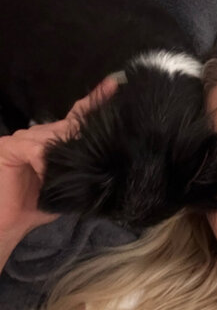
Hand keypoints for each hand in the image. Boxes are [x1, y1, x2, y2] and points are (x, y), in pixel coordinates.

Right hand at [0, 78, 116, 242]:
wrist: (10, 224)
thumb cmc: (38, 206)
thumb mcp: (68, 187)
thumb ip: (82, 171)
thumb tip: (108, 163)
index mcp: (52, 143)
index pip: (75, 117)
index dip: (93, 102)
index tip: (113, 86)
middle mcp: (37, 135)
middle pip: (66, 126)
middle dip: (83, 129)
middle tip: (100, 130)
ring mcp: (21, 139)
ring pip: (51, 136)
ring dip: (62, 153)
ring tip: (64, 171)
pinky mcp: (9, 148)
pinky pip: (34, 149)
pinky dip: (42, 163)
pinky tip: (44, 174)